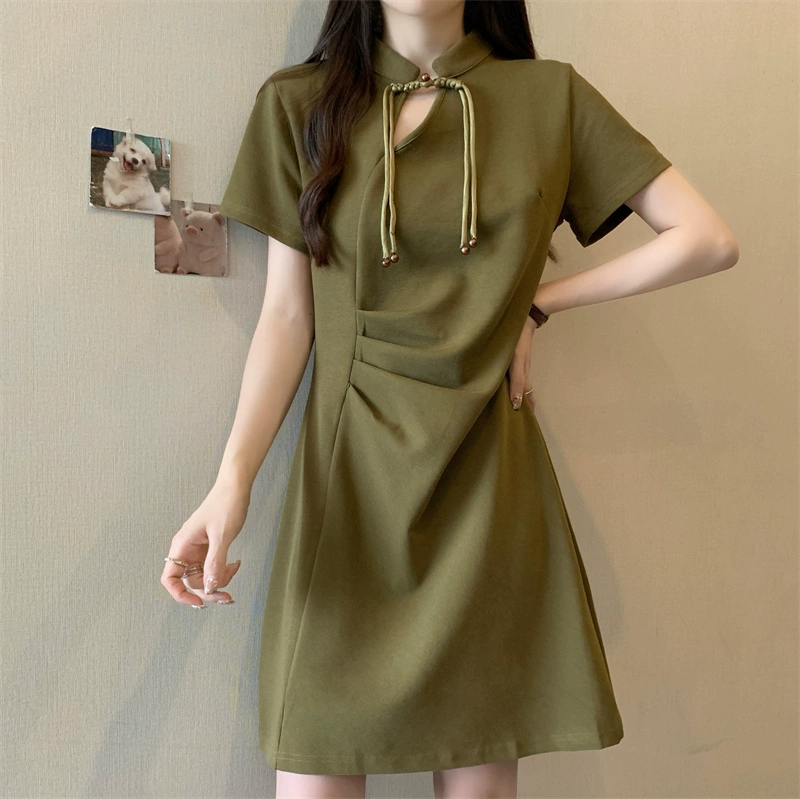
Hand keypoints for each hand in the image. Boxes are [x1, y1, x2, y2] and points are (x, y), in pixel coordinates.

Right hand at [161, 482, 249, 607]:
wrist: (236, 487)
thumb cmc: (225, 504)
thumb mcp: (221, 536)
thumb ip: (215, 563)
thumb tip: (209, 588)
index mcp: (182, 545)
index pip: (170, 578)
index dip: (180, 594)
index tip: (198, 602)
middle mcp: (187, 549)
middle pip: (191, 581)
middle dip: (209, 589)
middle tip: (228, 595)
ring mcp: (199, 549)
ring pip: (204, 576)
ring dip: (219, 580)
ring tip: (234, 569)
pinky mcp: (210, 547)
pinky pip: (213, 566)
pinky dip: (224, 570)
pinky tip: (236, 564)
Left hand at [507, 315, 537, 411]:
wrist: (522, 319)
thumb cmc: (518, 342)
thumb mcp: (517, 362)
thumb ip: (517, 381)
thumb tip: (516, 404)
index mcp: (523, 376)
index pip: (527, 398)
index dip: (527, 410)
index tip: (524, 423)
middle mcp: (521, 372)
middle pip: (522, 392)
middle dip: (519, 404)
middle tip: (512, 418)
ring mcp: (518, 365)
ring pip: (517, 383)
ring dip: (513, 394)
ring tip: (505, 405)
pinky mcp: (513, 358)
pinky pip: (512, 374)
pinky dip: (509, 383)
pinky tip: (501, 383)